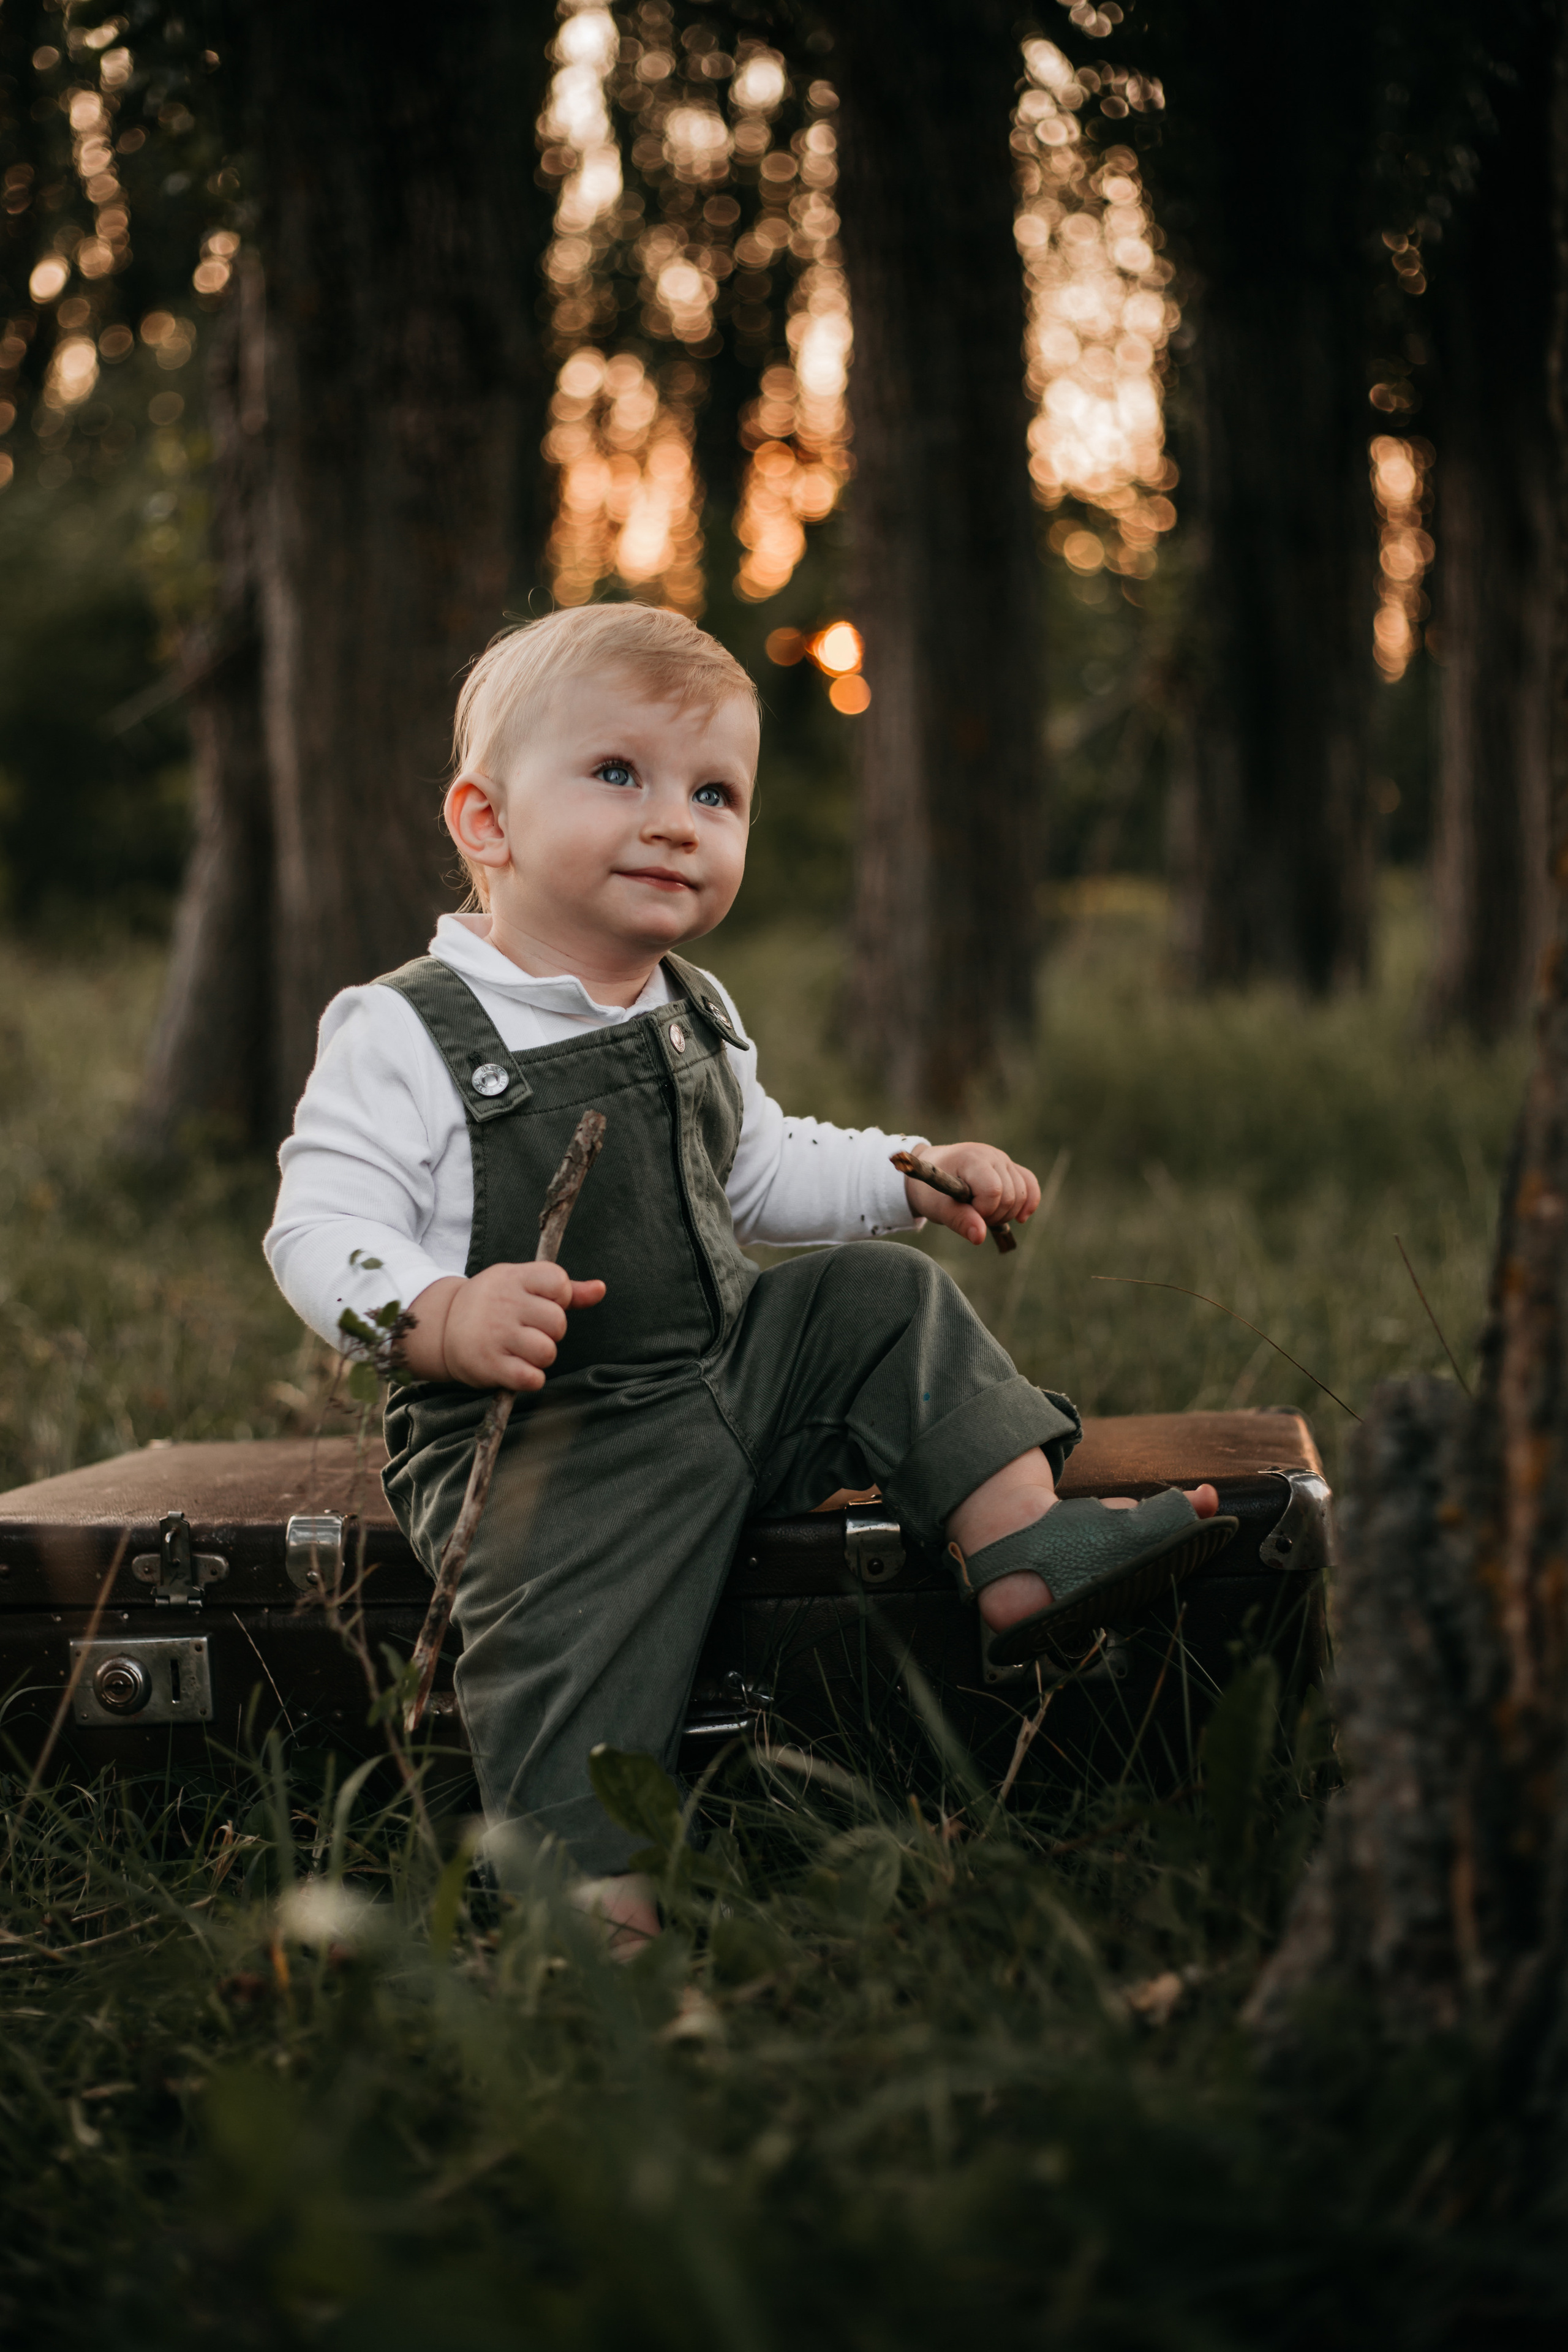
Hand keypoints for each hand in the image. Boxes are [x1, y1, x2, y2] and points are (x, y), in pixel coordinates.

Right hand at [399, 1263, 605, 1388]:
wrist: (441, 1328)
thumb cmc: (493, 1304)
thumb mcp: (522, 1285)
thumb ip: (565, 1289)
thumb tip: (602, 1289)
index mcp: (513, 1278)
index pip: (559, 1282)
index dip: (560, 1297)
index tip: (542, 1302)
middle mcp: (504, 1304)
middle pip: (558, 1322)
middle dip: (552, 1332)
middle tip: (531, 1331)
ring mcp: (495, 1335)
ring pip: (547, 1351)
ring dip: (543, 1357)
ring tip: (525, 1351)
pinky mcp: (490, 1365)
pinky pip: (532, 1378)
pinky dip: (532, 1378)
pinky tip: (518, 1369)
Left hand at [903, 1141, 1040, 1247]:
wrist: (929, 1175)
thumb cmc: (932, 1190)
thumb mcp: (938, 1208)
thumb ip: (959, 1220)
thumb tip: (980, 1237)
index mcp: (972, 1159)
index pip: (993, 1191)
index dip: (983, 1210)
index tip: (965, 1212)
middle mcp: (992, 1155)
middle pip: (1011, 1195)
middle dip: (994, 1215)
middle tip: (972, 1215)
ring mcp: (1003, 1160)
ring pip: (1023, 1194)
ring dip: (1006, 1213)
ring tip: (983, 1213)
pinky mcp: (1010, 1168)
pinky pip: (1030, 1184)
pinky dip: (1028, 1203)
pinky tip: (1021, 1218)